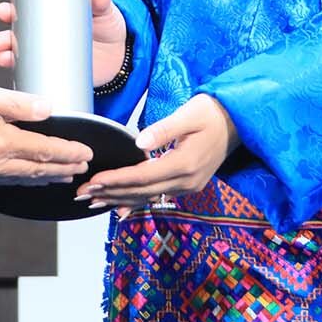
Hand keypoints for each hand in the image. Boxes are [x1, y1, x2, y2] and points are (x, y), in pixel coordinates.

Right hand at [0, 0, 128, 84]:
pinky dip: (13, 66)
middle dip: (2, 34)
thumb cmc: (108, 26)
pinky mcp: (48, 67)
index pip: (26, 7)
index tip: (3, 12)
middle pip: (16, 30)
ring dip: (3, 51)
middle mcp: (43, 29)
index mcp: (52, 10)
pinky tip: (5, 64)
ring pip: (17, 49)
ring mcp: (44, 49)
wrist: (118, 57)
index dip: (12, 9)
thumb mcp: (104, 9)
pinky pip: (26, 67)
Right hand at [0, 79, 93, 185]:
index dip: (68, 152)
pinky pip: (4, 182)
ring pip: (22, 179)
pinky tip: (26, 177)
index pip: (44, 150)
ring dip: (45, 177)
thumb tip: (47, 109)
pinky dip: (23, 180)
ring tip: (61, 175)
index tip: (85, 153)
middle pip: (37, 170)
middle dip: (63, 168)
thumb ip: (17, 104)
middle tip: (81, 167)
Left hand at [74, 95, 238, 212]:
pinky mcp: (189, 185)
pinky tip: (119, 208)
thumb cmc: (212, 113)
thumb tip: (138, 142)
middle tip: (82, 194)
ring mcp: (189, 186)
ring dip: (119, 200)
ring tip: (93, 202)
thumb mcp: (188, 114)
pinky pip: (158, 196)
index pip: (142, 176)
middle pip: (141, 192)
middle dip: (110, 193)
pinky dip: (136, 201)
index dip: (116, 179)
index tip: (93, 181)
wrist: (239, 122)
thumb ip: (163, 129)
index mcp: (184, 163)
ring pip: (148, 198)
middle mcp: (187, 181)